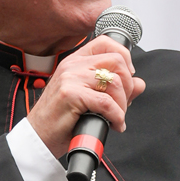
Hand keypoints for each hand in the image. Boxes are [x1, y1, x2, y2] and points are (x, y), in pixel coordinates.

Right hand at [27, 35, 146, 157]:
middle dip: (128, 86)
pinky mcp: (71, 94)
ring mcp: (70, 78)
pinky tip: (114, 124)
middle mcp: (72, 65)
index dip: (124, 57)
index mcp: (75, 61)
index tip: (128, 77)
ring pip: (114, 83)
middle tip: (123, 104)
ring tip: (116, 117)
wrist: (39, 137)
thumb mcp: (90, 99)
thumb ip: (116, 89)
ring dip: (122, 105)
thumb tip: (140, 84)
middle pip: (116, 61)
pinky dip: (117, 116)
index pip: (106, 43)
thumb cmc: (61, 119)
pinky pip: (107, 103)